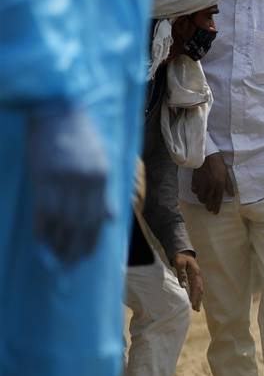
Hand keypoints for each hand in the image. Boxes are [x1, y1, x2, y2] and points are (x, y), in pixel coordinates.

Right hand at [29, 106, 110, 263]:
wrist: (56, 108)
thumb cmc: (79, 135)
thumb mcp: (100, 161)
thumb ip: (104, 191)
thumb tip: (110, 218)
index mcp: (102, 178)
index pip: (98, 219)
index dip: (90, 242)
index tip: (83, 258)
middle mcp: (86, 181)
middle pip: (82, 224)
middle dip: (75, 249)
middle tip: (68, 267)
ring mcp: (64, 178)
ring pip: (62, 221)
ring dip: (58, 244)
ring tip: (55, 260)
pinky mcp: (43, 175)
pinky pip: (44, 210)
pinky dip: (43, 229)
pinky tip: (41, 242)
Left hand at [173, 251, 202, 310]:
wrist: (184, 253)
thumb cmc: (180, 258)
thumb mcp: (179, 264)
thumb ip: (181, 274)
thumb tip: (183, 286)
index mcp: (195, 273)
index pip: (196, 287)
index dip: (195, 296)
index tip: (193, 304)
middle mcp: (199, 276)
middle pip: (200, 290)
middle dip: (198, 300)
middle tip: (196, 309)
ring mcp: (198, 278)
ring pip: (200, 290)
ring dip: (198, 299)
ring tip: (196, 308)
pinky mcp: (196, 279)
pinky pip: (198, 288)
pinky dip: (197, 295)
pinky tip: (195, 300)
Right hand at [191, 152, 231, 213]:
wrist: (207, 155)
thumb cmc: (218, 164)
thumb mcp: (226, 174)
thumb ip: (229, 185)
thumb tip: (232, 195)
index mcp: (219, 184)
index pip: (217, 199)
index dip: (216, 207)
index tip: (215, 212)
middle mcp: (210, 185)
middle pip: (208, 200)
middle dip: (208, 206)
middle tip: (209, 209)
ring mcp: (202, 183)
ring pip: (200, 196)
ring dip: (202, 200)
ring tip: (204, 201)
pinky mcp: (195, 180)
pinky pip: (194, 190)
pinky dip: (196, 192)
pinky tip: (198, 192)